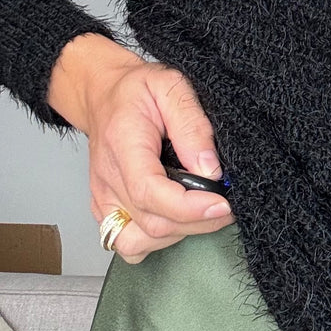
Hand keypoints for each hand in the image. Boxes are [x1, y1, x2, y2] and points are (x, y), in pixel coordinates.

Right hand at [64, 41, 235, 263]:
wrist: (103, 93)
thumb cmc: (136, 90)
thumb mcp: (170, 86)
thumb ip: (192, 125)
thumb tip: (210, 169)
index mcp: (122, 145)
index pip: (150, 192)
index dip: (189, 207)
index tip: (222, 203)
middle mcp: (107, 179)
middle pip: (151, 224)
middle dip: (197, 222)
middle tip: (227, 205)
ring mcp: (103, 199)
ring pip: (138, 243)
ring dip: (178, 234)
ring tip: (202, 212)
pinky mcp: (105, 211)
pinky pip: (128, 244)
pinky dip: (155, 241)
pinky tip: (175, 219)